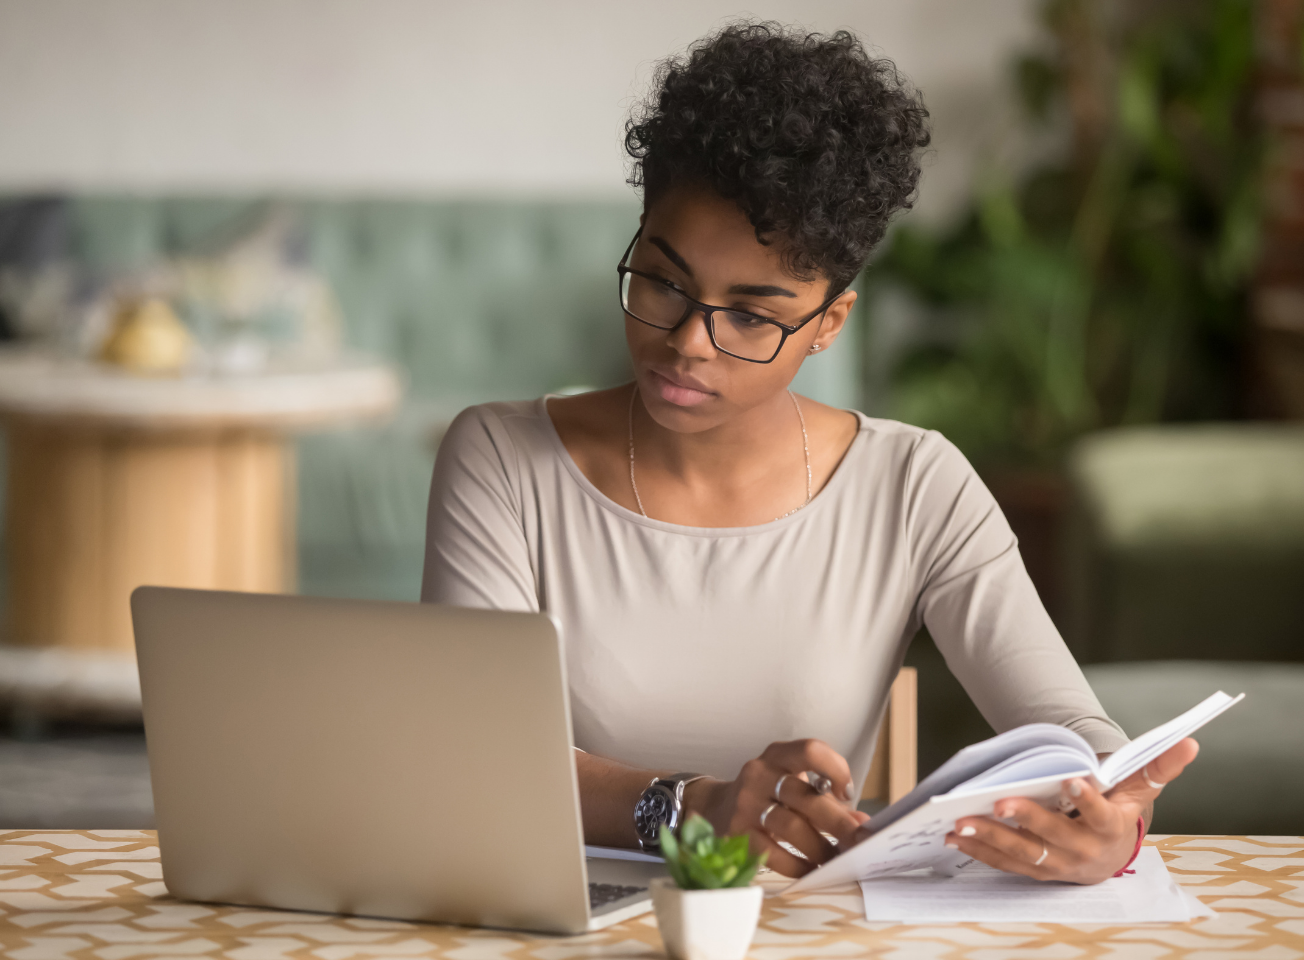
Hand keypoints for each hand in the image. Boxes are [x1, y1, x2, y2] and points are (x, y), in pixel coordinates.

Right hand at [684, 739, 867, 877]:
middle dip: (838, 822)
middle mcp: (759, 774)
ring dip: (820, 847)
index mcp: (777, 756)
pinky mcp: (737, 833)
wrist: (715, 807)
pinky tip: (811, 869)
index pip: (810, 750)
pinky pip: (772, 853)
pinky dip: (797, 865)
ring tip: (836, 860)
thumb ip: (826, 800)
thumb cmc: (767, 795)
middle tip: (859, 841)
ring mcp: (745, 804)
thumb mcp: (793, 785)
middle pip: (805, 796)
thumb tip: (861, 823)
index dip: (835, 769)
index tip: (847, 793)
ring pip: (791, 827)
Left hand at [943, 737, 1199, 883]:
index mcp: (1111, 828)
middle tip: (999, 802)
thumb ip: (1158, 766)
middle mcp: (1084, 852)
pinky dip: (979, 850)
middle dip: (1026, 820)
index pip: (1101, 814)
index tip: (1072, 779)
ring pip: (1023, 854)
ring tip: (962, 821)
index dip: (1088, 799)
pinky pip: (1005, 864)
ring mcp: (1057, 865)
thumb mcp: (1140, 790)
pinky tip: (955, 836)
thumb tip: (1190, 741)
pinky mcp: (1035, 870)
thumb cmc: (1121, 812)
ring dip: (991, 839)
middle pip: (1053, 837)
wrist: (1111, 855)